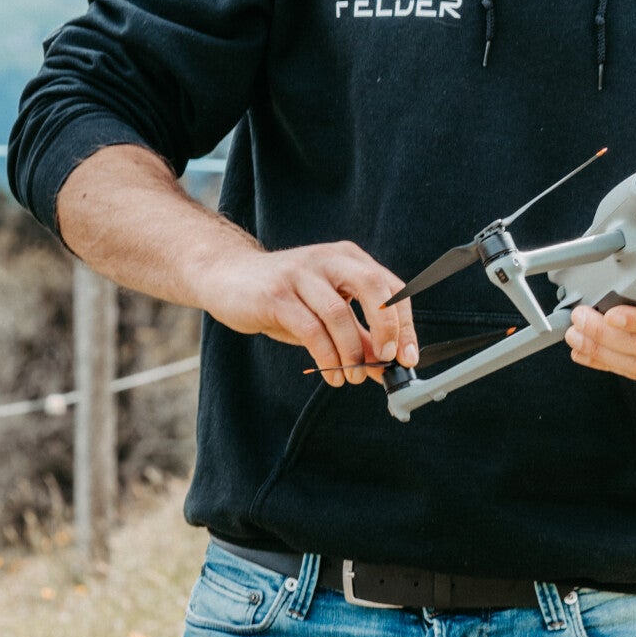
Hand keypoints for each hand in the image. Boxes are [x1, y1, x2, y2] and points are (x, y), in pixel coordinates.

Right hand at [205, 235, 418, 386]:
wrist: (227, 277)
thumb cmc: (283, 298)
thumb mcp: (327, 316)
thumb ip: (359, 337)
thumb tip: (387, 367)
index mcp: (348, 259)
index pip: (390, 287)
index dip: (405, 323)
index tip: (408, 357)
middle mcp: (328, 260)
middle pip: (372, 287)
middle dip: (386, 328)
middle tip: (387, 360)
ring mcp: (300, 274)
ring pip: (338, 313)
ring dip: (351, 352)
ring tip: (351, 377)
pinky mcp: (276, 294)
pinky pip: (310, 328)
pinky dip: (326, 356)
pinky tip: (331, 374)